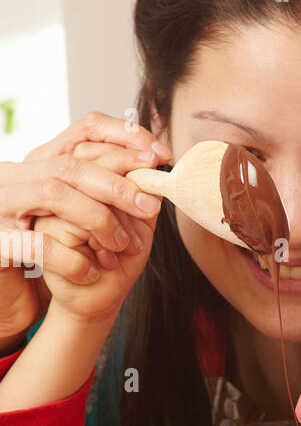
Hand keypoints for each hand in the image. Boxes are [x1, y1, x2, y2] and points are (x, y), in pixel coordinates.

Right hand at [0, 112, 168, 344]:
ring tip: (123, 244)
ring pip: (53, 193)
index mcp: (43, 162)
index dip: (126, 138)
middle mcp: (18, 176)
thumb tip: (155, 169)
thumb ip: (113, 189)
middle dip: (116, 184)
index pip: (85, 129)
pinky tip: (93, 271)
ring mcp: (3, 205)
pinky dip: (73, 258)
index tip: (160, 155)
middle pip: (71, 163)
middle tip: (149, 206)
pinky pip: (39, 243)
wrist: (17, 296)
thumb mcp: (88, 216)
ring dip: (97, 218)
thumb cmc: (62, 253)